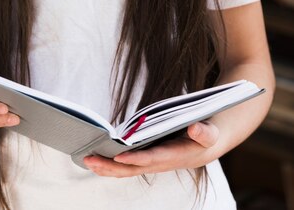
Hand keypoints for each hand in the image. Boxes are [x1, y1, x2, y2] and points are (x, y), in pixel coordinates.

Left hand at [83, 121, 219, 177]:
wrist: (205, 147)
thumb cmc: (205, 137)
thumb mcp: (209, 133)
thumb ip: (204, 132)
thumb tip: (194, 128)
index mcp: (172, 156)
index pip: (150, 159)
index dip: (135, 158)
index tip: (119, 155)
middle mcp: (158, 162)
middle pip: (131, 168)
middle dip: (110, 165)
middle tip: (89, 159)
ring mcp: (150, 162)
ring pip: (125, 169)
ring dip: (106, 167)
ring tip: (86, 159)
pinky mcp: (146, 158)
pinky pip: (125, 165)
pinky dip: (110, 164)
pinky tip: (96, 159)